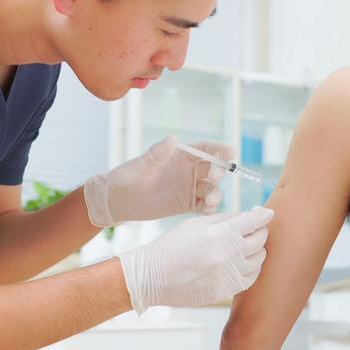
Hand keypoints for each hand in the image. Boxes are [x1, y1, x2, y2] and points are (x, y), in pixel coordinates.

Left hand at [83, 135, 235, 226]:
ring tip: (209, 200)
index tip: (231, 153)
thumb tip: (173, 139)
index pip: (205, 149)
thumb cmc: (126, 177)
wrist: (118, 201)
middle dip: (217, 172)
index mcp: (180, 155)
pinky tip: (207, 210)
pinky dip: (209, 208)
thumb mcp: (141, 165)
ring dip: (215, 193)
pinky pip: (203, 206)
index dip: (220, 149)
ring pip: (211, 188)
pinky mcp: (186, 204)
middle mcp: (188, 170)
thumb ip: (157, 154)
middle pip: (212, 168)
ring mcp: (189, 188)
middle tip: (213, 177)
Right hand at [116, 206, 274, 314]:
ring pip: (258, 260)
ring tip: (245, 246)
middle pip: (260, 240)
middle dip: (259, 231)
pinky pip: (250, 278)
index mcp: (221, 233)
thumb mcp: (196, 224)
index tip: (266, 214)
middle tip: (253, 229)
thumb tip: (249, 217)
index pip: (255, 221)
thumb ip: (225, 219)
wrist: (152, 276)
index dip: (263, 215)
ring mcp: (228, 274)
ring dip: (256, 250)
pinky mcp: (225, 290)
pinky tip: (242, 263)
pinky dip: (251, 268)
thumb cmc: (171, 247)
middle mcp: (228, 254)